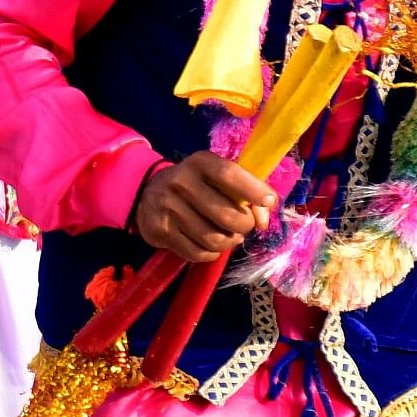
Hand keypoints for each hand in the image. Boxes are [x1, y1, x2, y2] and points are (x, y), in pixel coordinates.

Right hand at [130, 154, 277, 261]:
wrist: (147, 194)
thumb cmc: (197, 186)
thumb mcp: (218, 180)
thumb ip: (246, 195)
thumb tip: (262, 222)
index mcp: (199, 163)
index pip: (228, 174)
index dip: (252, 189)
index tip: (269, 202)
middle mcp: (180, 182)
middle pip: (227, 216)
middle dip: (244, 226)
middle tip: (242, 224)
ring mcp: (167, 207)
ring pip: (215, 240)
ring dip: (229, 242)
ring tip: (226, 235)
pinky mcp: (159, 230)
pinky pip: (199, 253)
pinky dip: (211, 253)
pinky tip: (208, 243)